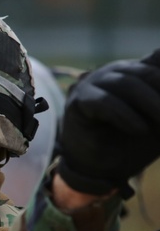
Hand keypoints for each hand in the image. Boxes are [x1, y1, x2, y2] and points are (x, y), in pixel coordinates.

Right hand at [57, 49, 159, 195]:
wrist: (99, 169)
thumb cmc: (131, 143)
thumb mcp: (158, 119)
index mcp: (135, 71)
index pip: (156, 60)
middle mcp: (114, 71)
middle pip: (145, 72)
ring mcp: (93, 83)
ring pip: (125, 84)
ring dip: (149, 103)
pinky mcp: (78, 100)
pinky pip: (104, 102)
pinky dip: (125, 116)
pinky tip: (140, 130)